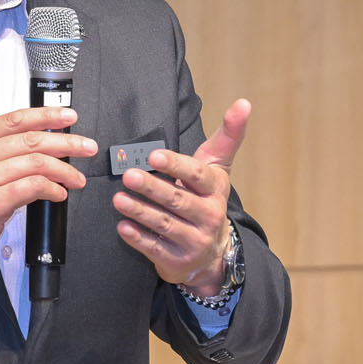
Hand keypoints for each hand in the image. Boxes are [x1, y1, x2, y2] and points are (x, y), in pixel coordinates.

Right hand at [0, 107, 97, 278]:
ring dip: (64, 170)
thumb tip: (42, 145)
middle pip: (30, 140)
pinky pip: (32, 187)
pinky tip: (59, 194)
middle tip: (86, 147)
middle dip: (66, 142)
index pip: (14, 120)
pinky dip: (52, 189)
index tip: (68, 117)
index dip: (46, 115)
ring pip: (36, 163)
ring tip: (76, 178)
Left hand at [114, 98, 251, 290]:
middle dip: (152, 188)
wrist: (213, 253)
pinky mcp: (176, 260)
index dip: (176, 166)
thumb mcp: (218, 168)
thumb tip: (243, 103)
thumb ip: (227, 135)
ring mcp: (194, 241)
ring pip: (164, 224)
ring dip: (140, 211)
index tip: (154, 156)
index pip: (197, 176)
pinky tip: (123, 227)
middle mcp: (208, 216)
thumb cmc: (207, 199)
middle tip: (129, 176)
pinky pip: (154, 248)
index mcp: (215, 190)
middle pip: (178, 200)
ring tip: (119, 199)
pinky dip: (138, 238)